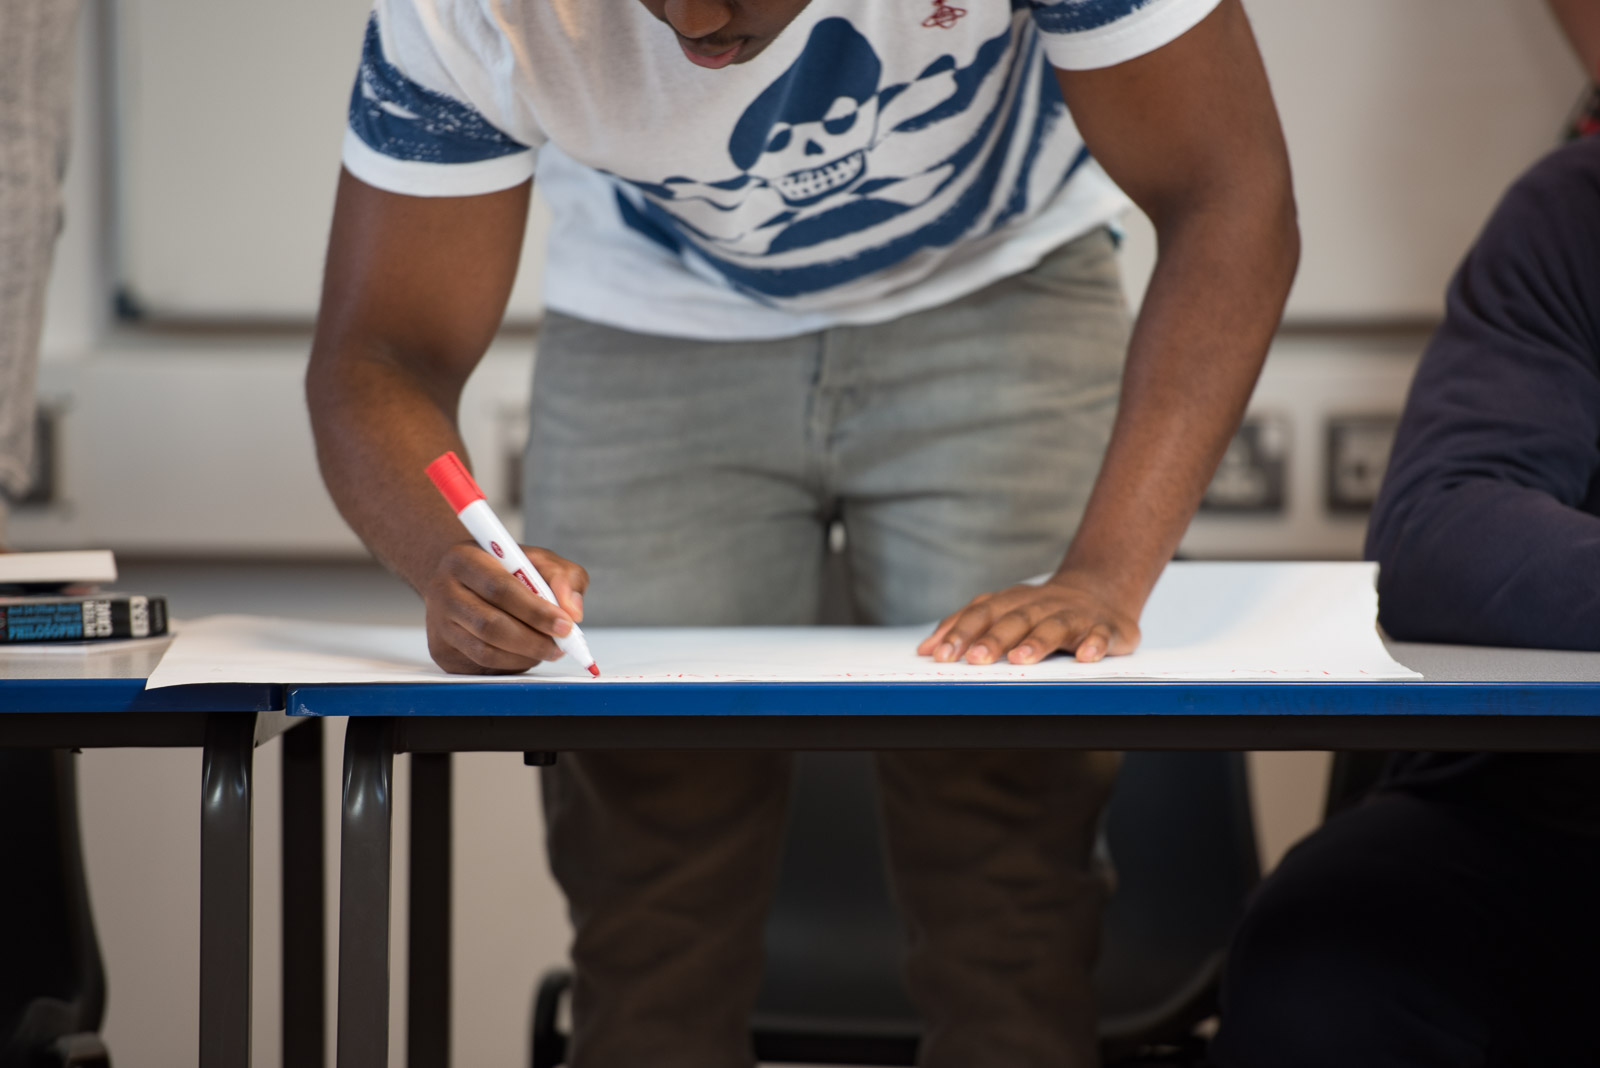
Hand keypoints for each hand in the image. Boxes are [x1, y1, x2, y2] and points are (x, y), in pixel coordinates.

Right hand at [422, 540, 588, 673]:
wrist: (462, 579)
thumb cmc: (504, 568)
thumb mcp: (538, 559)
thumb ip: (563, 577)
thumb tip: (572, 611)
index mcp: (464, 559)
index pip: (500, 588)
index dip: (536, 611)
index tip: (565, 624)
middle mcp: (444, 591)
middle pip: (490, 625)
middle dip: (533, 640)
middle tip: (560, 646)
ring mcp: (439, 624)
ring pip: (485, 651)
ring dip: (524, 656)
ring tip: (546, 649)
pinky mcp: (442, 651)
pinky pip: (481, 666)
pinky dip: (511, 664)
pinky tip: (524, 653)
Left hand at [916, 572, 1141, 665]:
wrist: (1100, 589)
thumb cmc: (1040, 609)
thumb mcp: (1004, 612)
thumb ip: (967, 627)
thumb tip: (924, 649)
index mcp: (1013, 602)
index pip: (982, 613)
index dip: (960, 633)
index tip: (939, 655)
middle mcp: (1041, 605)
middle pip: (1014, 619)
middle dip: (993, 639)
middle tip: (975, 660)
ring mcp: (1075, 615)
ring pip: (1055, 626)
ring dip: (1038, 641)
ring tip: (1021, 658)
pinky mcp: (1106, 627)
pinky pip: (1101, 633)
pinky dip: (1094, 643)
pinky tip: (1085, 656)